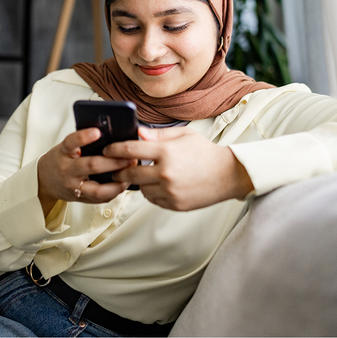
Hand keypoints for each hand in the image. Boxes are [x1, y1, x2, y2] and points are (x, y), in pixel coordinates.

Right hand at [37, 128, 135, 214]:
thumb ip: (83, 143)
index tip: (97, 131)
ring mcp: (73, 186)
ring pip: (97, 189)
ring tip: (129, 176)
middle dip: (114, 162)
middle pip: (91, 165)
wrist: (45, 180)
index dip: (83, 137)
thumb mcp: (67, 147)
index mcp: (63, 152)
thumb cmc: (62, 159)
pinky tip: (122, 185)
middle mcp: (67, 170)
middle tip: (130, 158)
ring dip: (116, 183)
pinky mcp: (79, 198)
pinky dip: (113, 192)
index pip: (71, 142)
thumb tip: (111, 135)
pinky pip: (99, 199)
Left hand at [104, 127, 253, 210]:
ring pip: (141, 189)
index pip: (130, 150)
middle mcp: (165, 173)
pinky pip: (154, 200)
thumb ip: (158, 135)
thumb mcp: (184, 135)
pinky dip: (153, 193)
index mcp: (166, 152)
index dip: (114, 150)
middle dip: (120, 170)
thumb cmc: (206, 152)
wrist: (228, 174)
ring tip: (144, 175)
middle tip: (116, 168)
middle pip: (130, 173)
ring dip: (139, 182)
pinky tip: (159, 185)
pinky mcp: (175, 204)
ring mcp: (170, 191)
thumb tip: (138, 133)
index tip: (107, 150)